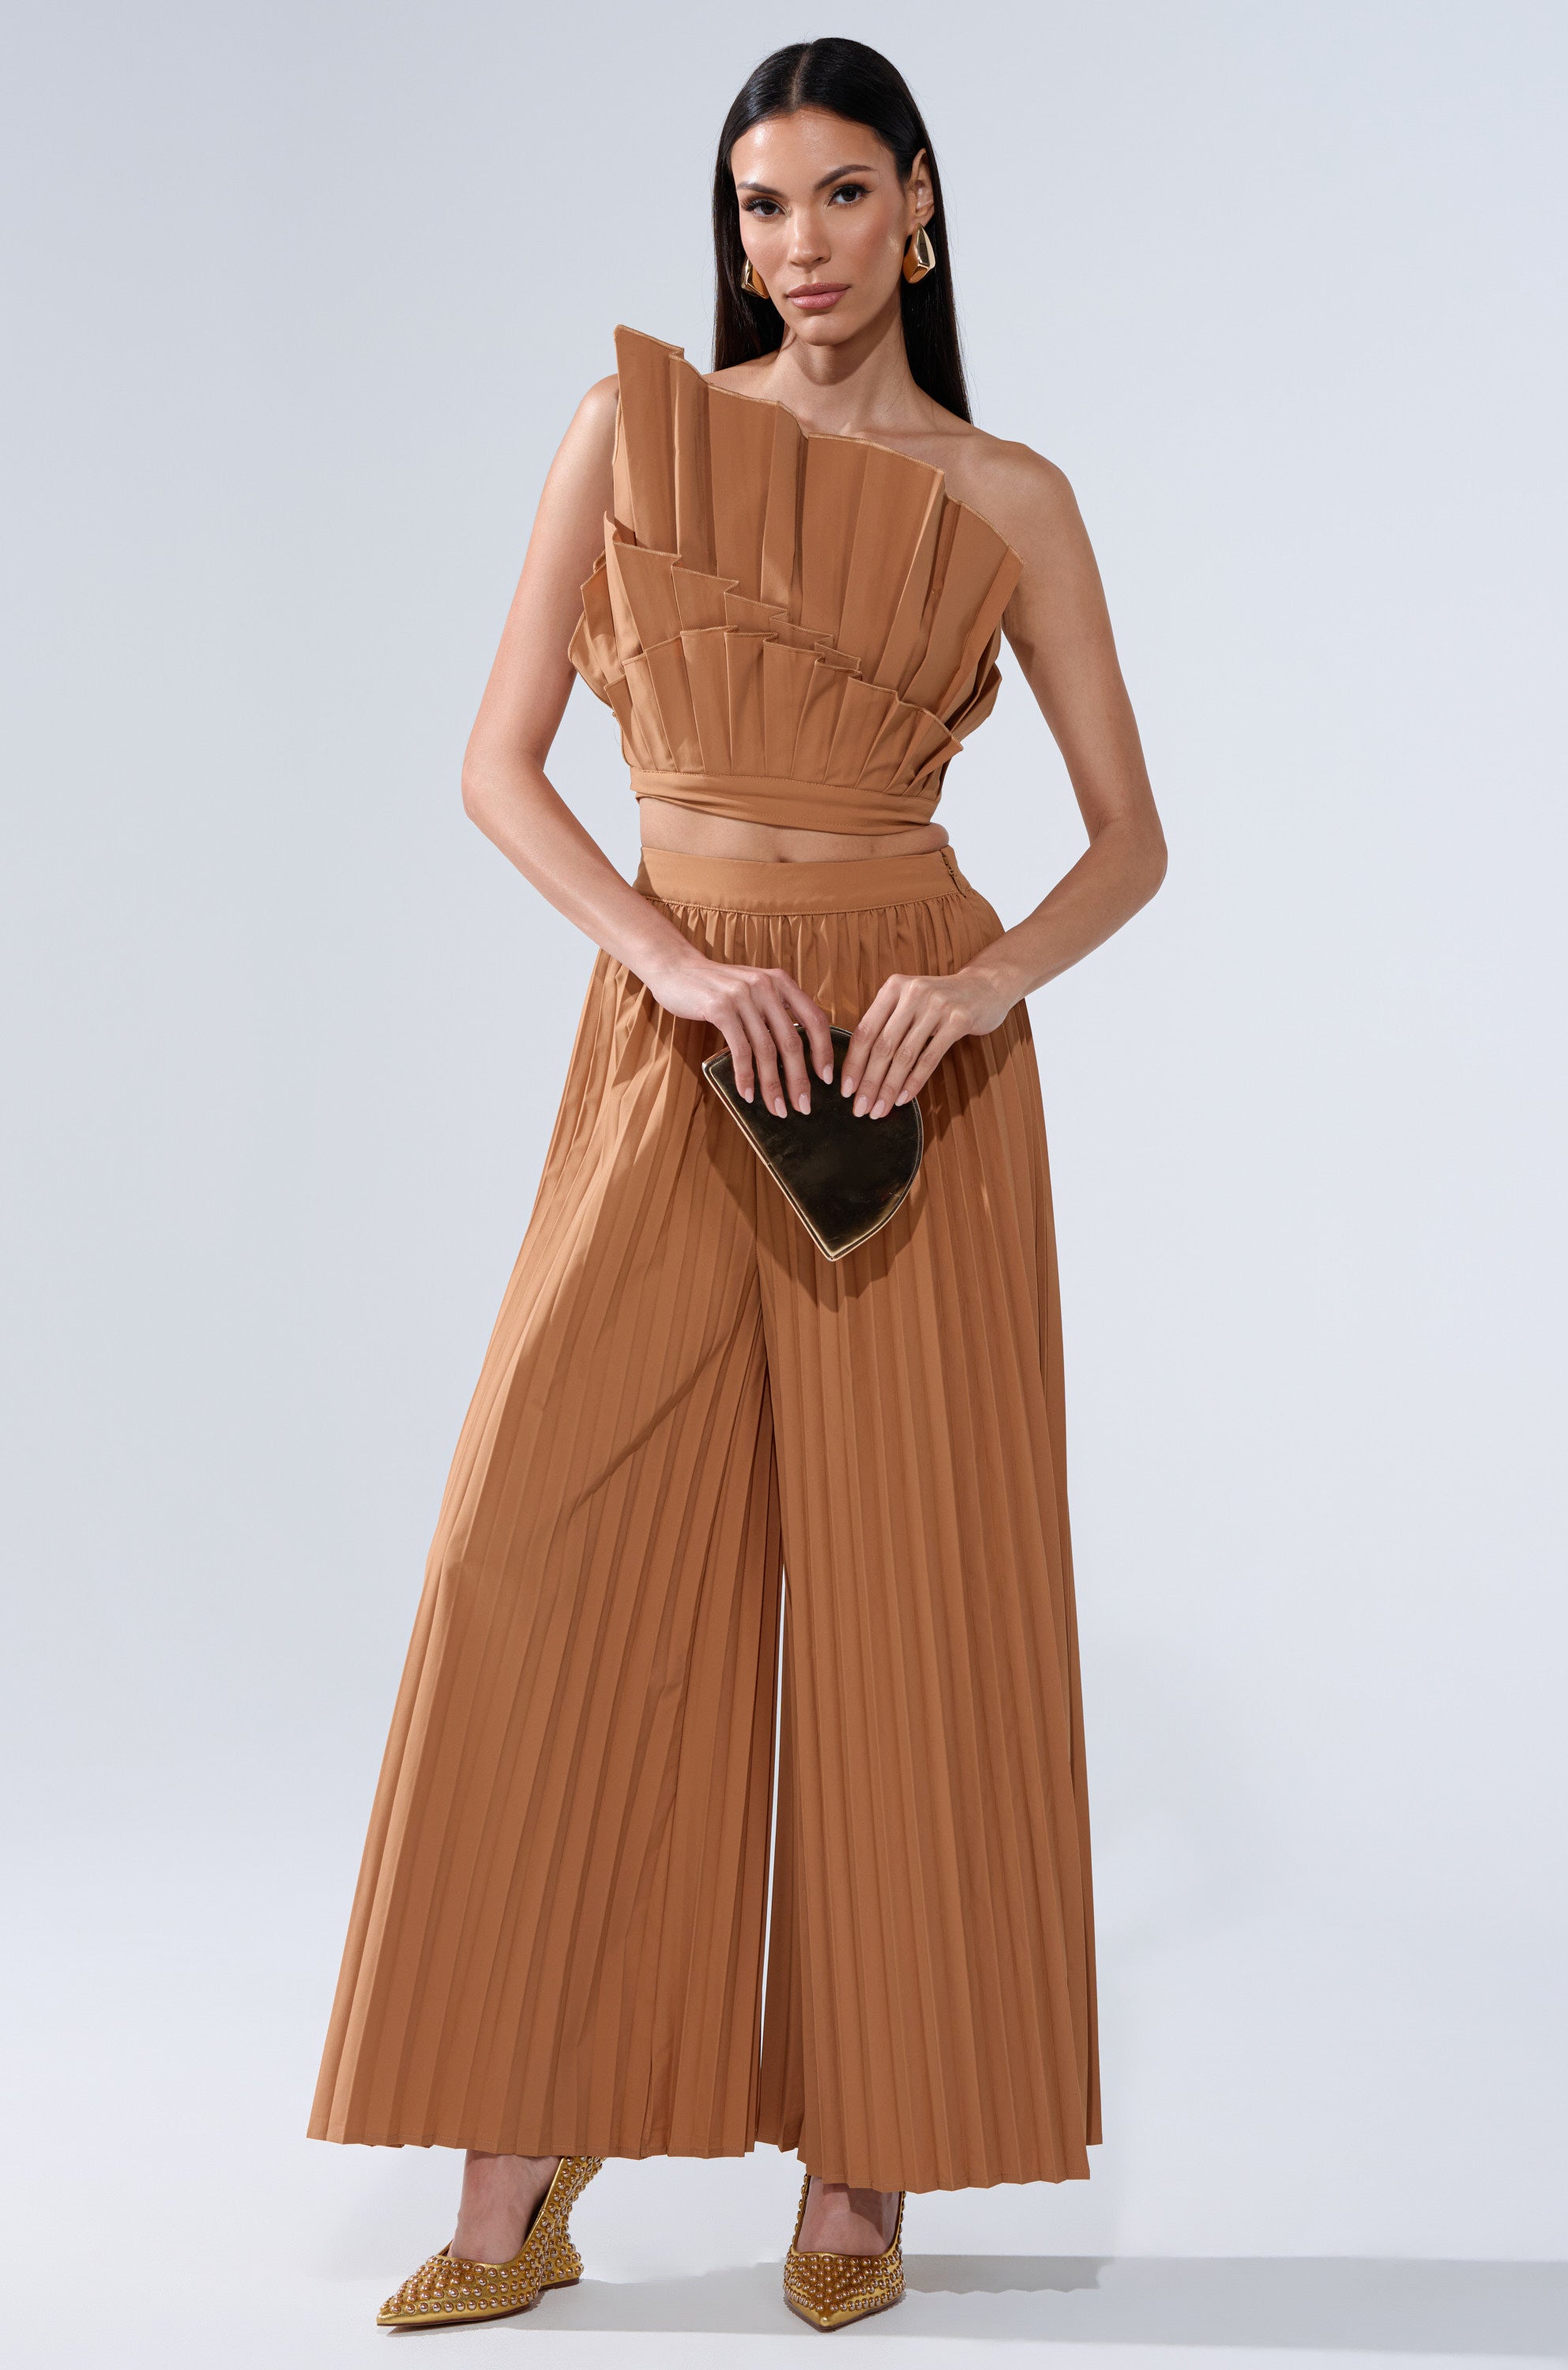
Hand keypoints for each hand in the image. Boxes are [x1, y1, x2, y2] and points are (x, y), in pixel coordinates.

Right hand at [643, 949, 834, 1118]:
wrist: (676, 969)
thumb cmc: (717, 988)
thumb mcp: (754, 991)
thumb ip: (775, 1011)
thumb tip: (797, 1054)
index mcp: (781, 982)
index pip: (815, 1019)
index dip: (823, 1051)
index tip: (826, 1079)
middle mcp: (766, 986)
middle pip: (791, 1041)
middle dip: (799, 1079)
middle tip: (803, 1106)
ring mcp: (743, 996)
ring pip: (766, 1050)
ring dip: (772, 1085)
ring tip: (777, 1108)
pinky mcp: (720, 1007)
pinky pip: (740, 1050)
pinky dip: (745, 1076)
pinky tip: (747, 1094)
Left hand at [839, 962, 1017, 1117]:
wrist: (986, 986)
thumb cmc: (942, 1001)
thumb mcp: (909, 1002)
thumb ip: (886, 1024)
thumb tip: (859, 1068)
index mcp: (893, 988)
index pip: (865, 1031)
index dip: (853, 1063)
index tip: (845, 1089)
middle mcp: (912, 993)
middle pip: (882, 1046)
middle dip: (869, 1082)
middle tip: (860, 1107)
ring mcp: (937, 1005)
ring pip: (904, 1055)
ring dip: (889, 1087)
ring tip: (879, 1109)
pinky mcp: (958, 1020)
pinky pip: (930, 1058)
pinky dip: (914, 1082)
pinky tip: (904, 1098)